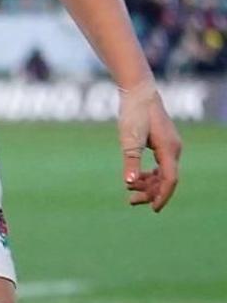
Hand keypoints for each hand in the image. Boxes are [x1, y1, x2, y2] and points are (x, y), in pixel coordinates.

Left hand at [119, 81, 182, 209]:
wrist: (139, 93)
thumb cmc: (134, 114)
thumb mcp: (129, 139)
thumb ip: (131, 161)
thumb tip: (130, 182)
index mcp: (169, 149)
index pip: (170, 179)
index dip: (162, 195)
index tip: (153, 209)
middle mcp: (174, 149)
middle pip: (167, 179)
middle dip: (151, 192)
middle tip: (131, 201)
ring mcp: (170, 146)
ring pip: (164, 173)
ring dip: (149, 184)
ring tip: (130, 191)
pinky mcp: (164, 144)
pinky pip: (161, 165)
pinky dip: (150, 174)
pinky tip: (138, 178)